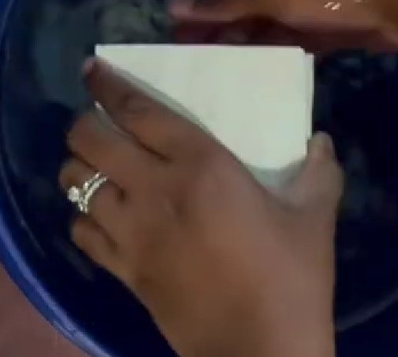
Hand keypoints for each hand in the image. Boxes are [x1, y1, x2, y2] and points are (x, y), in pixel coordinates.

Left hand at [60, 58, 342, 356]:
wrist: (259, 347)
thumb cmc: (291, 277)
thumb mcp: (315, 216)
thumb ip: (320, 170)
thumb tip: (322, 142)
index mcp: (201, 166)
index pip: (137, 111)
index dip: (108, 84)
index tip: (92, 68)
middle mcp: (154, 190)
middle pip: (91, 140)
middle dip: (85, 123)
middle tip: (98, 122)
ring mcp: (131, 232)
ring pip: (75, 184)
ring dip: (79, 169)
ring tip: (96, 168)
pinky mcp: (123, 270)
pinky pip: (81, 233)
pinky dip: (83, 218)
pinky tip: (100, 218)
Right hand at [170, 0, 397, 51]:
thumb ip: (224, 3)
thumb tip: (174, 6)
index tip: (180, 27)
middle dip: (221, 24)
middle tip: (192, 55)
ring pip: (270, 22)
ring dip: (246, 42)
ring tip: (217, 70)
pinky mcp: (332, 25)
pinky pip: (293, 40)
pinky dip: (275, 54)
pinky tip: (256, 74)